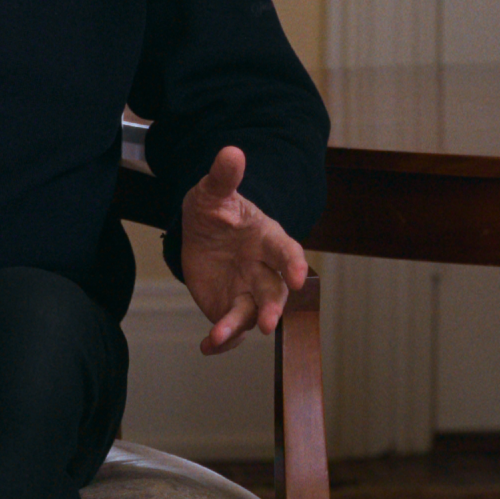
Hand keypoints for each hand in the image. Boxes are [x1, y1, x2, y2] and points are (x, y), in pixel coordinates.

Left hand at [177, 146, 308, 354]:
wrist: (201, 231)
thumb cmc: (216, 209)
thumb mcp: (213, 192)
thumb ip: (224, 177)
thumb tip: (231, 152)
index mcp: (268, 239)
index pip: (287, 252)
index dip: (294, 264)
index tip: (298, 278)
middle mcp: (264, 269)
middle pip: (274, 292)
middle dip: (272, 309)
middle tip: (267, 324)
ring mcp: (248, 291)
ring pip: (251, 313)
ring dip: (238, 326)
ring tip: (218, 335)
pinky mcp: (230, 307)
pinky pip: (230, 328)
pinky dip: (221, 340)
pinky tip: (207, 347)